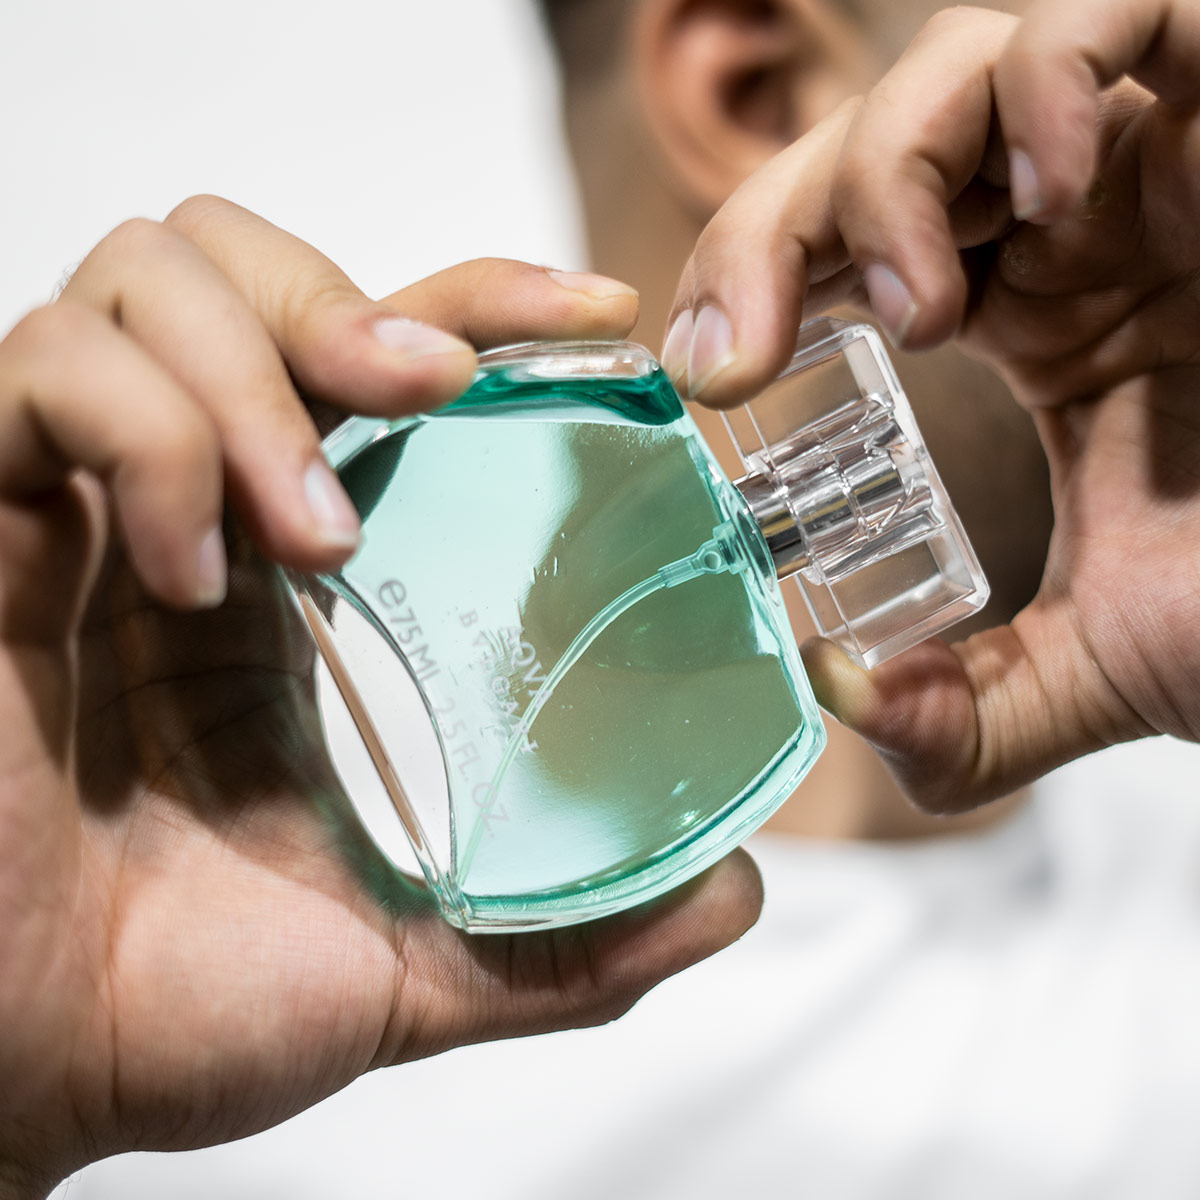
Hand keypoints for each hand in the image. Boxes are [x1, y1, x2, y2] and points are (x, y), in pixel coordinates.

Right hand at [0, 197, 761, 1198]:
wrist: (25, 1079)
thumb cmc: (182, 1008)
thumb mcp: (412, 964)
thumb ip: (571, 937)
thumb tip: (728, 892)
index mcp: (295, 584)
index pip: (381, 363)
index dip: (483, 305)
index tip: (593, 317)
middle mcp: (190, 516)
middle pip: (240, 263)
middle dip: (347, 298)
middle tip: (427, 387)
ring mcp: (80, 511)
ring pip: (145, 282)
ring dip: (258, 374)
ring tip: (310, 530)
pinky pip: (43, 376)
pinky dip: (145, 437)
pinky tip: (190, 567)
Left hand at [660, 0, 1199, 809]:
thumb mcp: (1107, 665)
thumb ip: (971, 709)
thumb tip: (847, 701)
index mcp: (1020, 317)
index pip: (832, 251)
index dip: (744, 283)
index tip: (702, 371)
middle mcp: (1068, 227)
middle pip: (862, 152)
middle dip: (765, 234)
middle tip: (737, 356)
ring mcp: (1152, 159)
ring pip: (963, 64)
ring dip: (891, 175)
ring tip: (923, 316)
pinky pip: (1125, 12)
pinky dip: (1052, 75)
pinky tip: (1045, 192)